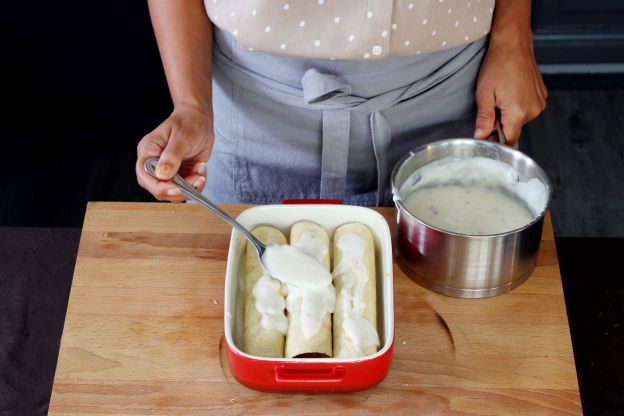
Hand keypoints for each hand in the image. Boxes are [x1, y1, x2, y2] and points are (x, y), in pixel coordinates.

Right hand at [136, 104, 213, 202]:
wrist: (199, 118)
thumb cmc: (188, 121)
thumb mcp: (182, 136)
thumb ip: (172, 156)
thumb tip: (162, 175)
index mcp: (148, 152)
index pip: (145, 177)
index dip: (160, 187)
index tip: (178, 187)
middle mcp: (154, 164)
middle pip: (158, 189)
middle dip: (178, 190)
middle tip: (196, 179)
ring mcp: (167, 171)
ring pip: (174, 192)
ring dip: (190, 186)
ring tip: (201, 169)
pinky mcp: (179, 175)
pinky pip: (186, 188)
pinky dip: (197, 183)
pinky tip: (201, 167)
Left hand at [474, 27, 546, 145]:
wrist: (513, 45)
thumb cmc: (497, 66)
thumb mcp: (484, 94)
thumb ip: (484, 119)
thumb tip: (480, 136)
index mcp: (518, 112)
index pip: (508, 140)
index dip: (496, 140)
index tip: (486, 135)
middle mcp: (533, 110)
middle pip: (514, 129)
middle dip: (501, 124)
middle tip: (491, 106)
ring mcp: (539, 102)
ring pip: (520, 119)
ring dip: (509, 114)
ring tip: (502, 95)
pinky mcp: (541, 96)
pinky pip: (527, 109)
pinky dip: (518, 105)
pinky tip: (511, 91)